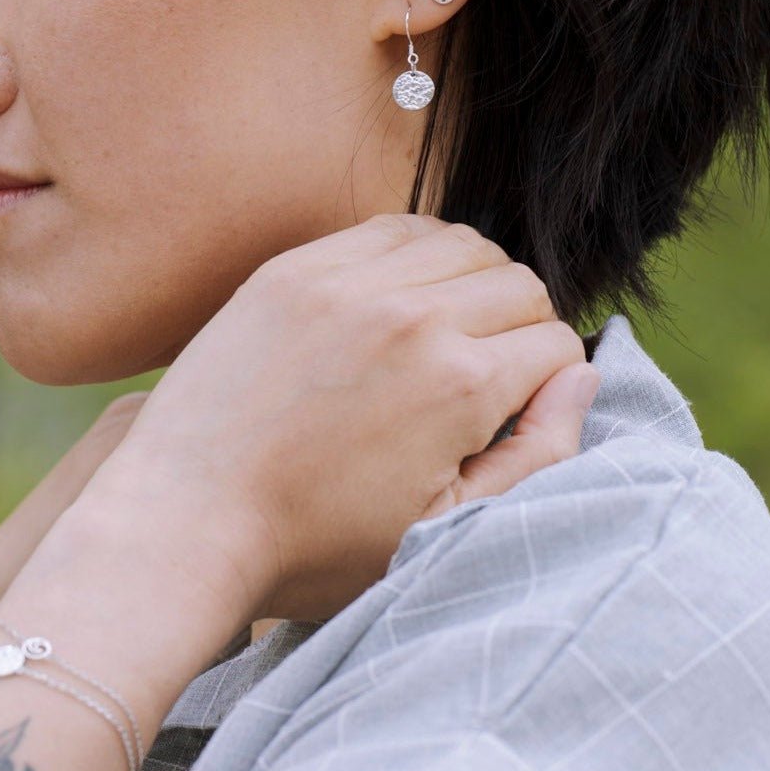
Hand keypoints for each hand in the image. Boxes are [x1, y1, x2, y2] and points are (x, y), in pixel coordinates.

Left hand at [93, 213, 597, 625]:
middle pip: (519, 283)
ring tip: (441, 335)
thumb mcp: (445, 528)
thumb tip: (583, 374)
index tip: (508, 412)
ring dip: (470, 283)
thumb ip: (538, 453)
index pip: (556, 343)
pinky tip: (395, 299)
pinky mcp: (296, 267)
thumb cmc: (316, 543)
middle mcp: (412, 315)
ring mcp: (347, 281)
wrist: (186, 516)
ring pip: (461, 242)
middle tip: (481, 376)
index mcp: (460, 383)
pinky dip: (413, 254)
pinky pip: (389, 227)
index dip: (545, 382)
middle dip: (519, 329)